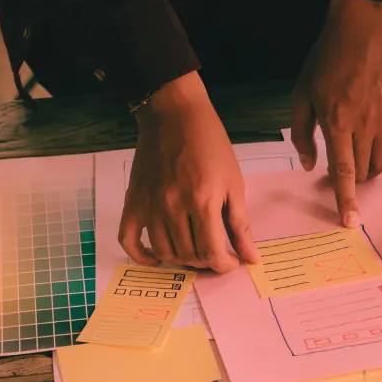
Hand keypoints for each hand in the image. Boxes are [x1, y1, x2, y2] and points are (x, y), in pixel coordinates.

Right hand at [118, 71, 259, 271]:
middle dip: (206, 261)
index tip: (231, 263)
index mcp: (202, 202)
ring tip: (194, 252)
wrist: (174, 115)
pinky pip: (129, 239)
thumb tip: (251, 258)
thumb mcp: (234, 183)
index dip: (224, 265)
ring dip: (182, 259)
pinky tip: (158, 258)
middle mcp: (173, 207)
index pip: (211, 252)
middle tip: (215, 253)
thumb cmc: (211, 146)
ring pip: (164, 252)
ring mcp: (149, 206)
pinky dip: (142, 256)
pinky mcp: (133, 201)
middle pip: (188, 255)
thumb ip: (241, 224)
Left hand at [291, 0, 381, 226]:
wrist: (363, 26)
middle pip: (363, 172)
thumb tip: (308, 165)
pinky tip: (371, 151)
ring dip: (367, 172)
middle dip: (351, 184)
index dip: (345, 200)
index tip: (350, 222)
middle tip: (337, 175)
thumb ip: (303, 134)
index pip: (343, 172)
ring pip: (380, 164)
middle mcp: (365, 124)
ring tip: (354, 163)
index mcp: (337, 121)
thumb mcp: (302, 94)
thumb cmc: (327, 57)